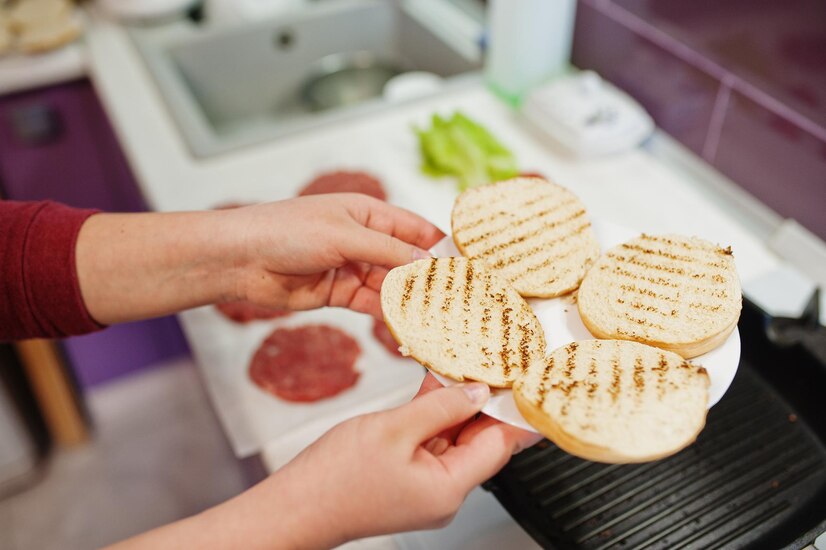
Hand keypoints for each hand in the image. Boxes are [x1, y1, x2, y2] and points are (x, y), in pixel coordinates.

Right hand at [109, 375, 541, 549]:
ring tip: (465, 364)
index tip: (529, 382)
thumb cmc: (333, 480)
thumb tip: (474, 391)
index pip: (500, 444)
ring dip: (456, 403)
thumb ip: (439, 406)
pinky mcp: (405, 477)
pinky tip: (432, 384)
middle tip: (495, 361)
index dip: (514, 410)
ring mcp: (423, 486)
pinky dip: (432, 414)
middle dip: (484, 400)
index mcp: (449, 488)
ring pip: (453, 437)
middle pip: (478, 440)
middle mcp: (442, 492)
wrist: (294, 506)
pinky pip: (429, 441)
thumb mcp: (393, 429)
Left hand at [225, 194, 443, 317]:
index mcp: (368, 213)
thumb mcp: (344, 236)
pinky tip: (408, 325)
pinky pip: (372, 304)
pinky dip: (388, 314)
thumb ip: (388, 252)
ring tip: (438, 317)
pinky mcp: (339, 294)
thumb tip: (428, 263)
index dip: (441, 246)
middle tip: (458, 300)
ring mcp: (352, 268)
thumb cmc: (286, 231)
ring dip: (411, 300)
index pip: (415, 229)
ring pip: (391, 286)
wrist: (240, 260)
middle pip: (406, 260)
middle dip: (429, 279)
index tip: (467, 267)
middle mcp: (363, 239)